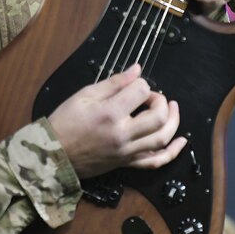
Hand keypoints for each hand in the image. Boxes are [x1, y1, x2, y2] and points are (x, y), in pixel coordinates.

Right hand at [48, 64, 184, 178]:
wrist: (54, 154)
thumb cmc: (65, 123)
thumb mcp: (84, 95)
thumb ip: (113, 83)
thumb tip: (136, 70)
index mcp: (109, 114)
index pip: (140, 92)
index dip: (141, 84)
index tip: (134, 84)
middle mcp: (122, 134)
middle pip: (159, 117)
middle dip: (161, 102)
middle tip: (152, 97)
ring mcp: (126, 151)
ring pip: (162, 139)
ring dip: (173, 122)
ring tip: (172, 109)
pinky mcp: (127, 163)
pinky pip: (155, 161)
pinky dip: (172, 152)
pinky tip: (181, 142)